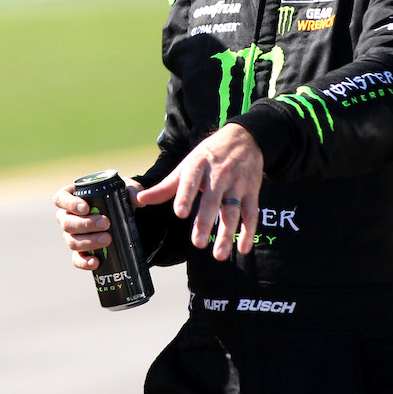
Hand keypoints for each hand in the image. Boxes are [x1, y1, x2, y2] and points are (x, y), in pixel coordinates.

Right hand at [52, 178, 141, 270]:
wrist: (125, 215)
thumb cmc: (118, 196)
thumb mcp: (125, 189)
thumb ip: (133, 190)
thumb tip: (139, 200)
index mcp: (72, 197)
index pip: (60, 199)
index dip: (69, 204)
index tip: (86, 207)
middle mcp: (67, 217)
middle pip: (66, 223)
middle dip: (86, 224)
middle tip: (106, 223)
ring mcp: (72, 236)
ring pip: (71, 241)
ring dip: (89, 241)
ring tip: (108, 239)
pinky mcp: (81, 252)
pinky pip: (77, 259)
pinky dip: (84, 262)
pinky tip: (96, 261)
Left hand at [135, 123, 263, 259]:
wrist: (243, 138)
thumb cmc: (208, 156)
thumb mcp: (186, 166)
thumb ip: (165, 187)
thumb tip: (140, 200)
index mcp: (198, 166)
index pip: (191, 182)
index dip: (185, 197)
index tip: (180, 213)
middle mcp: (219, 175)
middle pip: (212, 201)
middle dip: (204, 222)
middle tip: (197, 243)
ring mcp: (237, 184)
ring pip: (232, 210)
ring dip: (226, 233)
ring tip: (218, 254)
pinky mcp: (252, 191)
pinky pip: (251, 213)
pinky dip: (248, 231)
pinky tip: (242, 248)